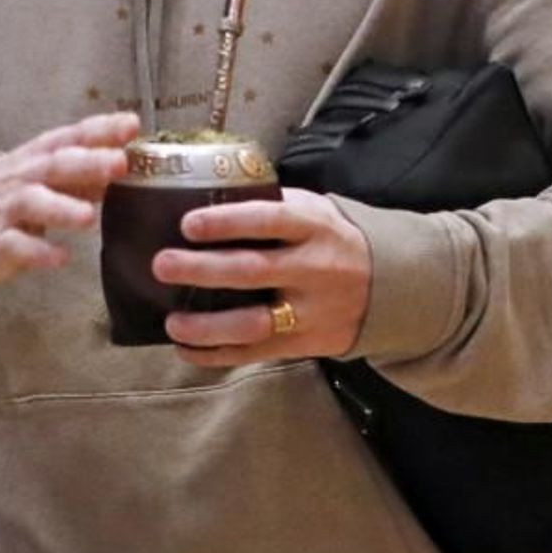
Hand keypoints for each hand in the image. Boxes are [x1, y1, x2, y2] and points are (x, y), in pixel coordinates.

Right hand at [0, 111, 139, 284]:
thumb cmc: (15, 189)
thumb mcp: (46, 172)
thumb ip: (86, 168)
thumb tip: (132, 161)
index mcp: (40, 155)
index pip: (72, 137)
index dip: (101, 130)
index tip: (131, 125)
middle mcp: (24, 177)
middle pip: (55, 165)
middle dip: (88, 163)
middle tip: (119, 163)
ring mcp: (7, 209)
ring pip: (32, 204)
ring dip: (61, 208)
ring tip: (89, 217)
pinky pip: (16, 246)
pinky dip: (38, 252)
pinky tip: (61, 257)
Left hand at [152, 189, 372, 365]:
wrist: (388, 284)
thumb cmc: (332, 240)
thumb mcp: (315, 210)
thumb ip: (271, 205)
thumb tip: (205, 197)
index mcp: (314, 228)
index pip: (268, 220)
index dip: (227, 222)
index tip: (188, 224)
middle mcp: (314, 269)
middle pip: (253, 271)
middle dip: (203, 269)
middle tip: (163, 265)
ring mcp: (310, 311)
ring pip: (254, 323)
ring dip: (208, 326)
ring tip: (172, 322)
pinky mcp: (305, 343)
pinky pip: (256, 353)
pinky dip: (217, 354)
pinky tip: (186, 349)